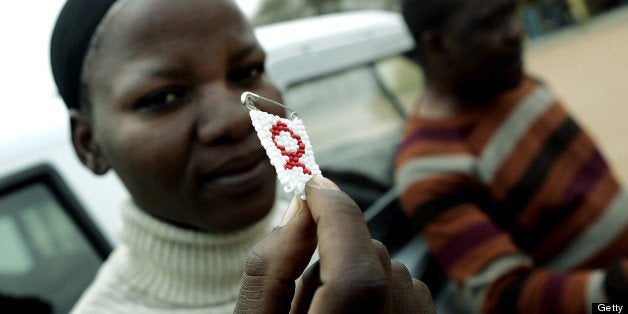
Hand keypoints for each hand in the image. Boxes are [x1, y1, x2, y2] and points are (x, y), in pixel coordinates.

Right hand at [234, 176, 434, 312]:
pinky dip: (375, 292)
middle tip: (301, 301)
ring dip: (352, 277)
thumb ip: (271, 269)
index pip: (354, 274)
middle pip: (369, 257)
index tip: (310, 183)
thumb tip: (301, 207)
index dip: (333, 217)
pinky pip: (403, 285)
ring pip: (386, 267)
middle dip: (332, 253)